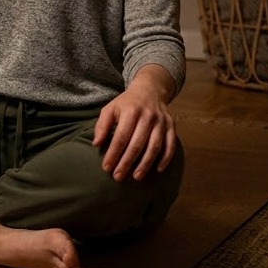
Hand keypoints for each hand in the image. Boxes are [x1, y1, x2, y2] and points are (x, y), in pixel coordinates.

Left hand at [92, 66, 176, 181]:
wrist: (149, 90)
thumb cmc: (126, 103)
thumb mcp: (110, 108)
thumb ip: (102, 125)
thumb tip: (96, 144)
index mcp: (131, 111)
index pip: (121, 137)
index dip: (113, 153)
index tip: (106, 168)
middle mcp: (148, 116)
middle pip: (137, 144)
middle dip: (127, 162)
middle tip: (118, 177)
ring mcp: (161, 121)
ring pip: (154, 146)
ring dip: (145, 164)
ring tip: (136, 177)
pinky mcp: (171, 126)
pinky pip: (170, 145)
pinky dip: (166, 158)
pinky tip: (158, 170)